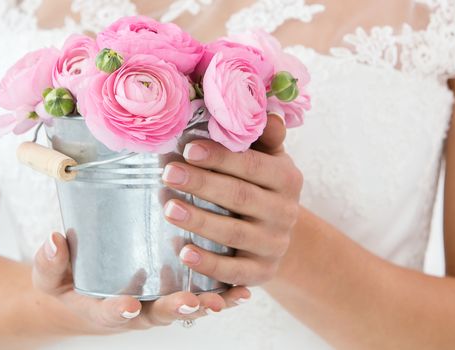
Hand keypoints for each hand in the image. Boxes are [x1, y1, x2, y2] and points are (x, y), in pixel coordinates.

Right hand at [32, 233, 250, 333]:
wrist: (88, 296)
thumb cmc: (70, 283)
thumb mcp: (52, 276)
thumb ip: (50, 263)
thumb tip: (52, 241)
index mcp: (106, 308)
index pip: (110, 312)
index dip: (116, 311)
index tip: (124, 306)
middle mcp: (139, 310)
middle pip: (160, 313)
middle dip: (177, 308)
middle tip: (192, 303)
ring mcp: (160, 302)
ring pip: (187, 307)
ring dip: (209, 304)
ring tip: (229, 299)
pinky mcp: (177, 291)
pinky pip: (202, 296)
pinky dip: (222, 295)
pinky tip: (243, 291)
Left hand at [162, 115, 302, 285]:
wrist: (282, 236)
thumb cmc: (263, 187)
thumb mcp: (269, 159)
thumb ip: (262, 136)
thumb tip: (255, 104)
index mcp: (287, 178)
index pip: (253, 165)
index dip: (221, 157)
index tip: (188, 148)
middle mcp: (285, 211)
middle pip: (241, 197)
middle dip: (202, 184)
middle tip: (168, 174)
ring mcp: (274, 244)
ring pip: (235, 233)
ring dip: (200, 221)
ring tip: (169, 209)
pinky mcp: (262, 272)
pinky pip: (235, 271)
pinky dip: (209, 263)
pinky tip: (184, 252)